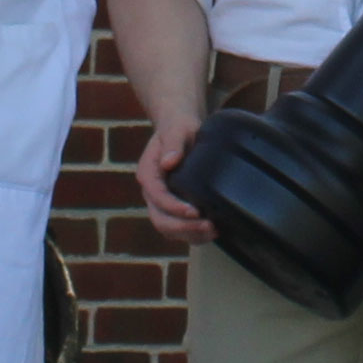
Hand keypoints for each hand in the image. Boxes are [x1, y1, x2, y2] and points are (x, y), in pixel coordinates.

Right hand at [132, 113, 214, 242]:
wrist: (181, 130)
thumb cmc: (180, 127)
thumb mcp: (178, 129)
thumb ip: (173, 144)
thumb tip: (169, 163)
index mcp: (148, 174)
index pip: (157, 197)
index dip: (174, 207)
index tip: (194, 211)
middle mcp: (152, 192)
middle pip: (160, 219)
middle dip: (183, 227)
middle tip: (209, 226)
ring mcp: (162, 203)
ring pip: (169, 229)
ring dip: (190, 234)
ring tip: (214, 231)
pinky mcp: (175, 208)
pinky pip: (180, 228)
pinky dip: (195, 234)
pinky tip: (214, 230)